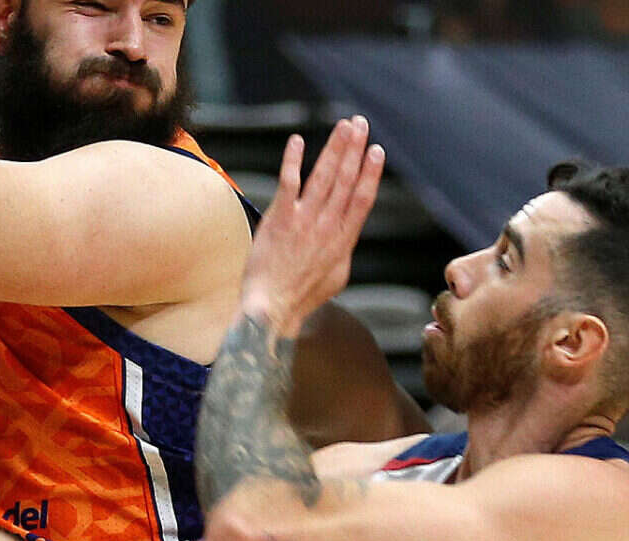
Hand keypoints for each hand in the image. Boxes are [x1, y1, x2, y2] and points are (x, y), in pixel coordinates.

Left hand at [241, 117, 384, 336]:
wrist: (272, 308)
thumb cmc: (302, 295)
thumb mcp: (337, 275)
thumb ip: (343, 248)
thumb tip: (348, 233)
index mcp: (343, 239)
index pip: (362, 198)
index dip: (371, 172)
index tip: (377, 150)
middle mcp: (327, 226)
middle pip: (346, 180)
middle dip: (355, 149)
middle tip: (361, 124)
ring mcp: (304, 221)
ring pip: (324, 177)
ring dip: (335, 148)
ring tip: (343, 126)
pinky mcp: (279, 220)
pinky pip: (288, 184)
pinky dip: (294, 161)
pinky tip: (298, 141)